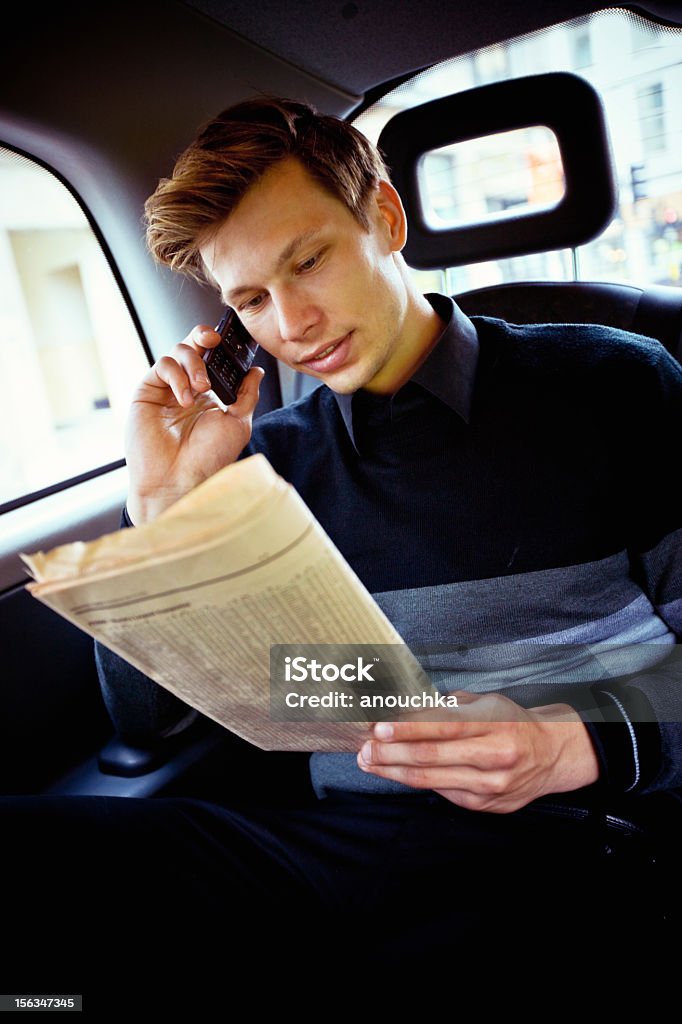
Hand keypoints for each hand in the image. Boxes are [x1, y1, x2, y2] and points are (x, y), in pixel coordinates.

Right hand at [125, 325, 263, 523]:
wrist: (179, 480)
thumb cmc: (207, 459)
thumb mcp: (237, 424)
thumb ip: (246, 395)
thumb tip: (256, 371)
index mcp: (210, 395)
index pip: (214, 358)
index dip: (220, 345)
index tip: (230, 341)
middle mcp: (187, 388)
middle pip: (193, 346)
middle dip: (204, 337)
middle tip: (214, 342)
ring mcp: (166, 389)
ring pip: (177, 351)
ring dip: (193, 362)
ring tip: (202, 387)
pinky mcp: (147, 392)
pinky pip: (161, 366)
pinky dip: (176, 376)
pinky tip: (184, 398)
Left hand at [357, 693, 599, 812]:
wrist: (552, 755)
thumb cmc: (512, 722)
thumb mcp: (486, 703)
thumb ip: (449, 708)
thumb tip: (404, 709)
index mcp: (494, 724)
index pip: (443, 726)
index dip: (408, 728)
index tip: (379, 728)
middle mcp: (494, 756)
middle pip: (432, 756)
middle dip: (391, 754)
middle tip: (364, 749)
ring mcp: (490, 785)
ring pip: (431, 780)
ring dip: (394, 771)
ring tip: (369, 762)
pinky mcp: (484, 804)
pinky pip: (442, 792)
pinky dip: (416, 781)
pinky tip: (396, 773)